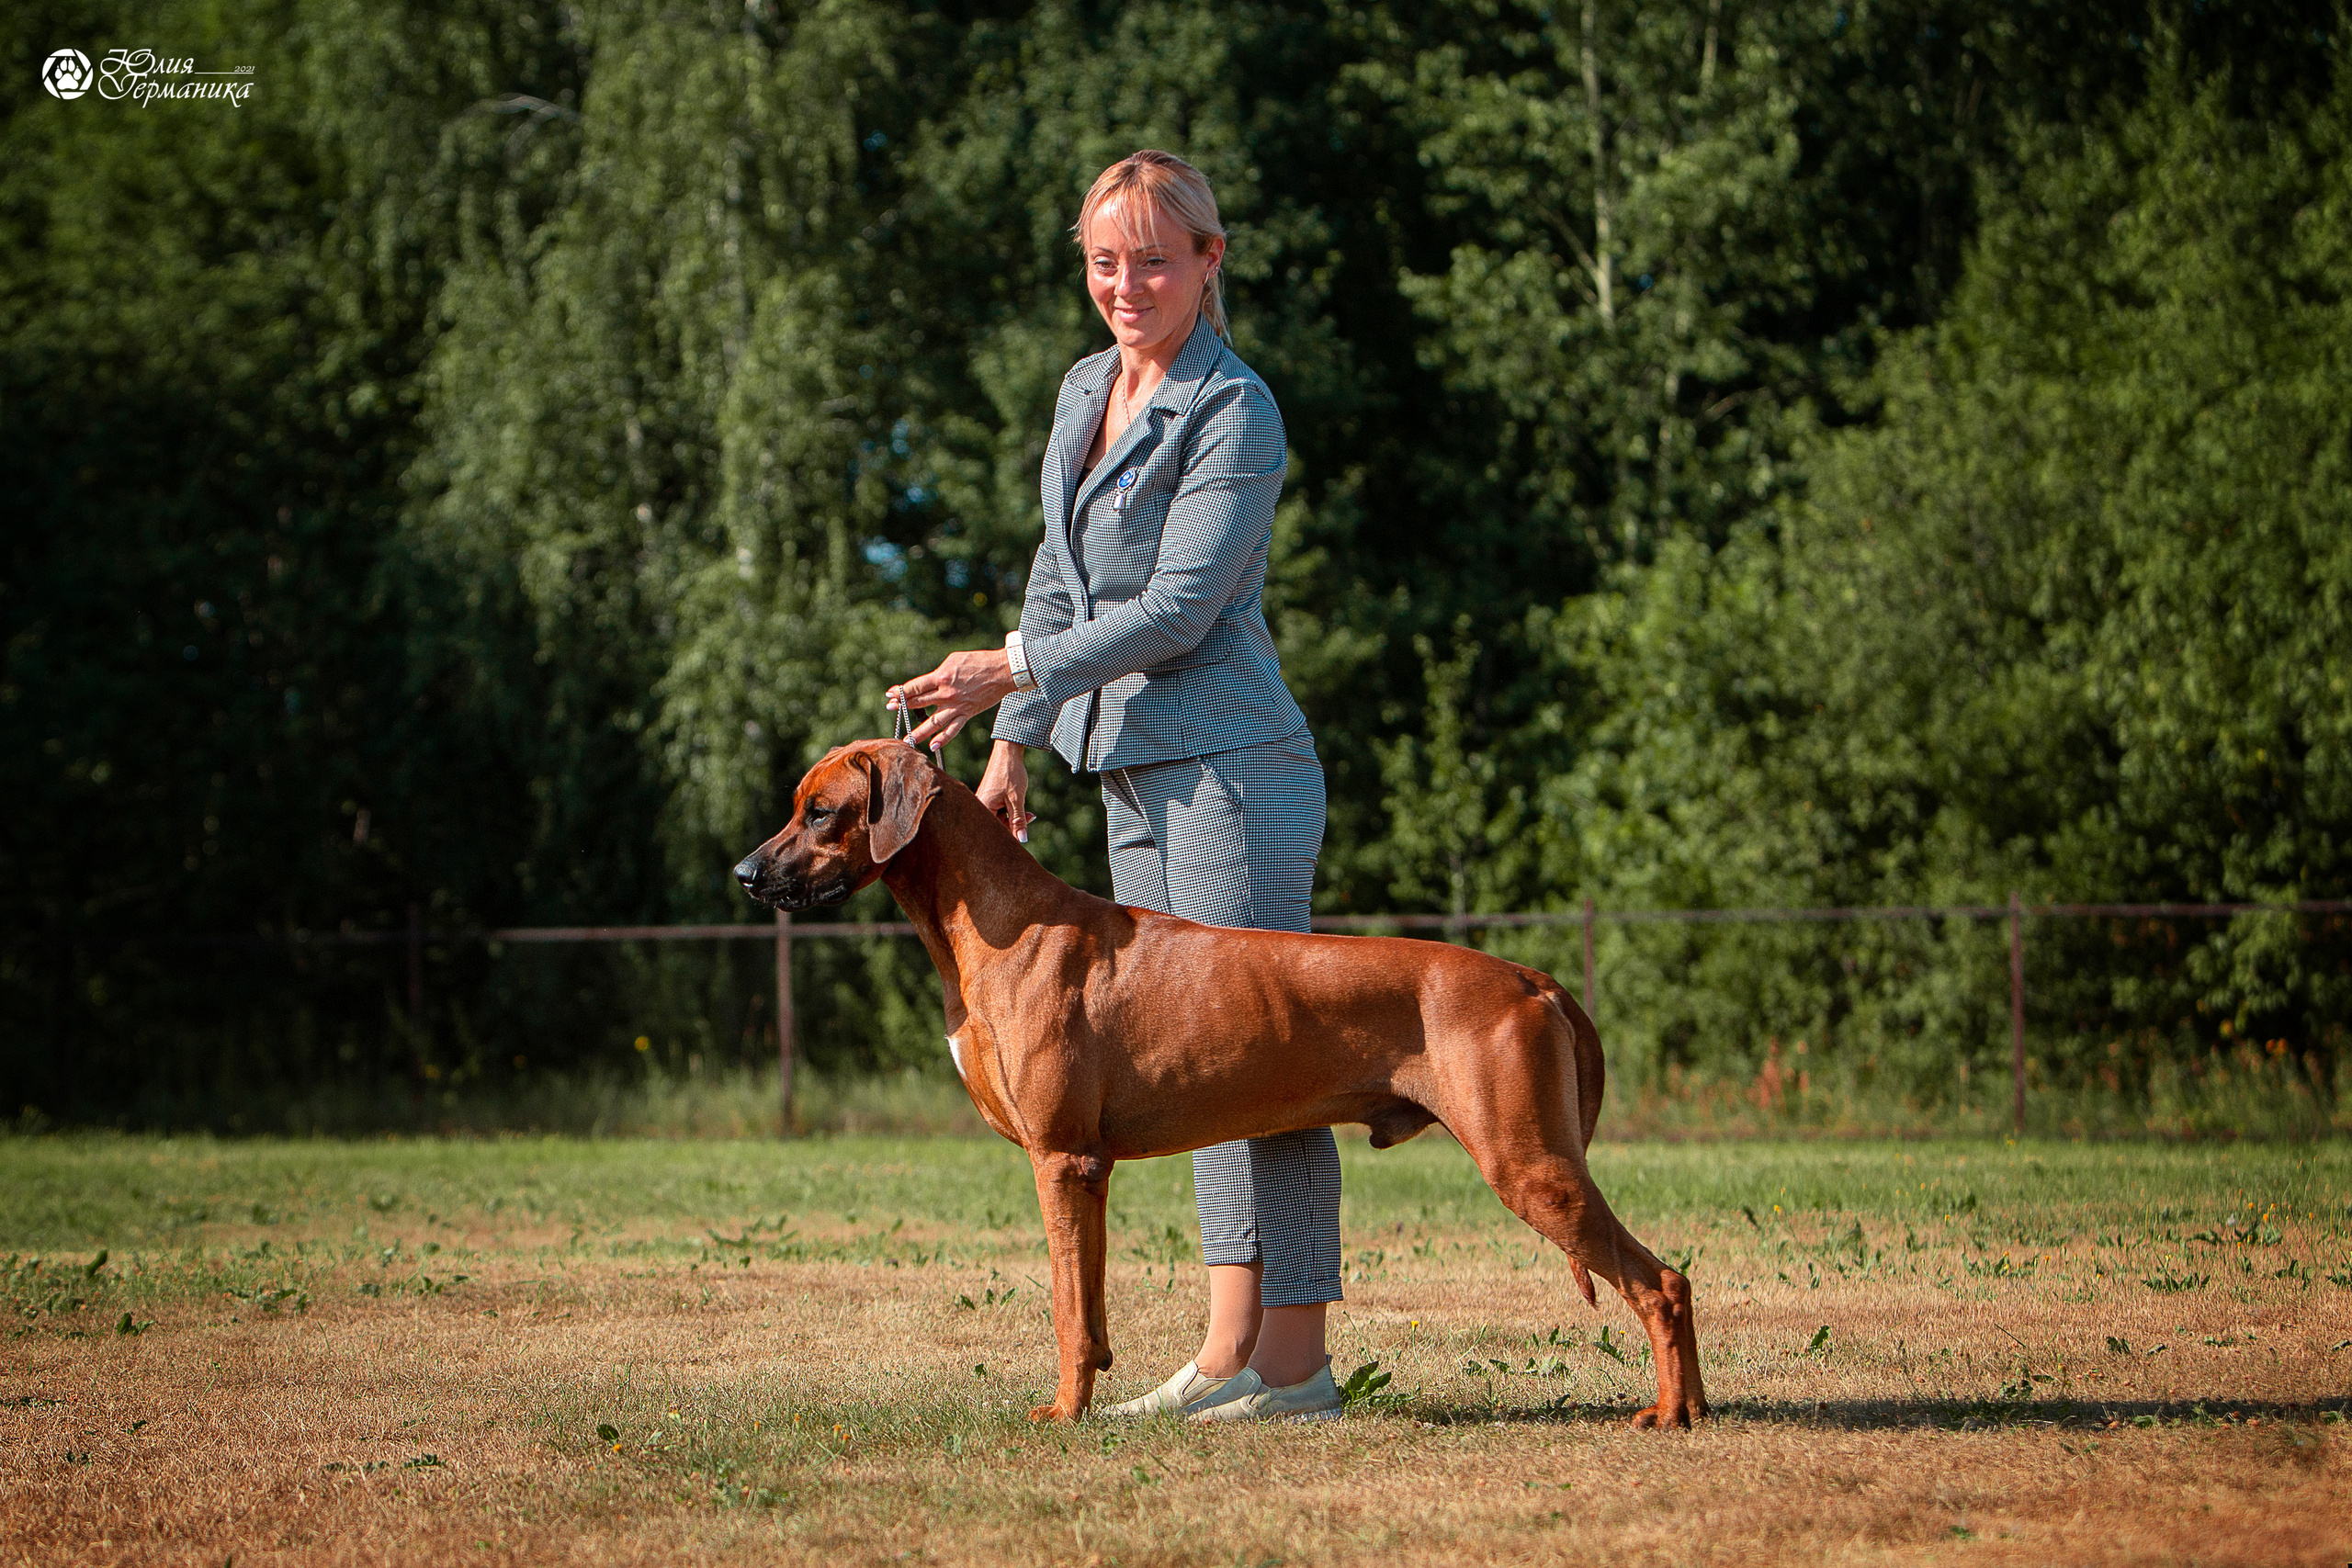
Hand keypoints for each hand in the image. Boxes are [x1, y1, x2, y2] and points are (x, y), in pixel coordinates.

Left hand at [889, 647, 1018, 752]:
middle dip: (902, 706)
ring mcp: (956, 706)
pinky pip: (953, 729)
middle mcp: (946, 694)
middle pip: (919, 703)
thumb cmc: (978, 661)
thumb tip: (929, 683)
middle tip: (890, 709)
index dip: (900, 692)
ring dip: (918, 731)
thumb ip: (939, 673)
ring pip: (933, 722)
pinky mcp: (967, 713)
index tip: (890, 695)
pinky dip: (944, 738)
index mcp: (941, 677)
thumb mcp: (954, 661)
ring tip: (906, 739)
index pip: (915, 687)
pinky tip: (933, 746)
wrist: (1003, 671)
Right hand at [976, 740, 1033, 841]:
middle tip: (1031, 817)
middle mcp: (980, 806)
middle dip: (1015, 825)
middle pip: (997, 826)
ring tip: (1029, 813)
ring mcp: (984, 802)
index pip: (995, 831)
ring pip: (1000, 819)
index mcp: (983, 807)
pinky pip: (999, 811)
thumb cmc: (1010, 774)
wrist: (1008, 752)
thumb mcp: (1017, 800)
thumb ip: (1019, 821)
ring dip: (1015, 818)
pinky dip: (1011, 811)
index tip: (1024, 836)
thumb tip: (1022, 840)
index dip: (1011, 836)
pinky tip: (1021, 807)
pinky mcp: (989, 798)